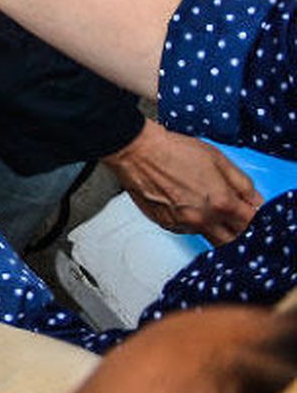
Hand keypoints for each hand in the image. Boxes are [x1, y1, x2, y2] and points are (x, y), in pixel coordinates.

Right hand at [102, 120, 261, 244]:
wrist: (138, 151)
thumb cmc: (173, 150)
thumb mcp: (219, 159)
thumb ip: (242, 184)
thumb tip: (254, 200)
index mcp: (221, 203)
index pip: (250, 224)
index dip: (254, 218)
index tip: (250, 212)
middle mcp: (202, 219)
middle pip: (232, 241)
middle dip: (237, 231)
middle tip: (233, 217)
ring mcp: (182, 224)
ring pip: (208, 237)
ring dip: (213, 227)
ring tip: (202, 203)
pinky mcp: (165, 224)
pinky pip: (186, 231)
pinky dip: (191, 222)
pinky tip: (185, 203)